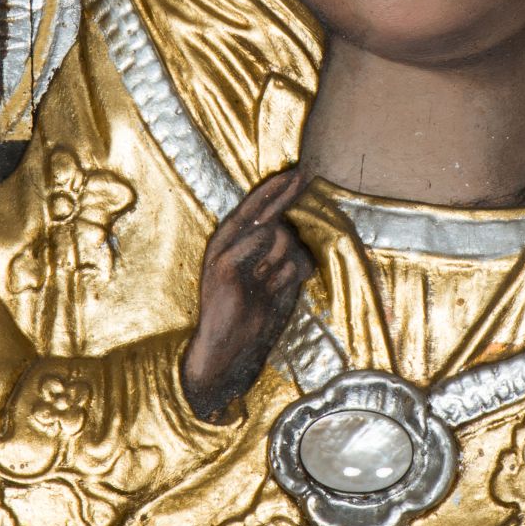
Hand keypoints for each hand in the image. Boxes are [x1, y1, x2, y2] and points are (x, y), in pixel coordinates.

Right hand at [181, 167, 314, 422]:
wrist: (225, 350)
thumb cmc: (249, 321)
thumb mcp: (275, 288)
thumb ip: (286, 265)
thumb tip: (301, 248)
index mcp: (236, 247)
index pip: (260, 212)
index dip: (277, 192)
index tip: (298, 176)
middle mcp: (226, 244)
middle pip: (260, 208)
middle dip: (283, 190)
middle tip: (302, 174)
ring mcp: (222, 253)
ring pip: (275, 233)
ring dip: (286, 258)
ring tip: (271, 284)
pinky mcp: (222, 265)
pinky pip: (259, 242)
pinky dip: (271, 258)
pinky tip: (263, 275)